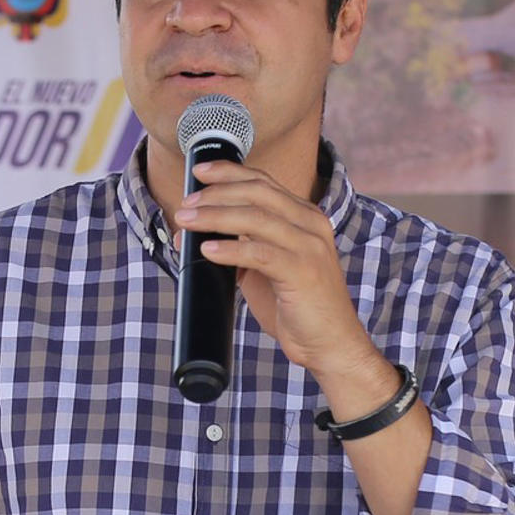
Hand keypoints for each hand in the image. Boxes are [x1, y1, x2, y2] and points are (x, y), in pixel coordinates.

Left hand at [174, 159, 377, 381]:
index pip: (264, 182)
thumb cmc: (297, 306)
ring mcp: (309, 246)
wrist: (330, 342)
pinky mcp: (303, 272)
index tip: (199, 172)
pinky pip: (260, 253)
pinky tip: (208, 250)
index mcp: (305, 216)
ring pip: (255, 218)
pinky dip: (230, 249)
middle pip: (257, 193)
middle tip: (185, 205)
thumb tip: (196, 236)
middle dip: (215, 194)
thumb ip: (241, 246)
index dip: (229, 172)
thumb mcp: (267, 268)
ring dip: (214, 217)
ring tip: (186, 223)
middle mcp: (311, 224)